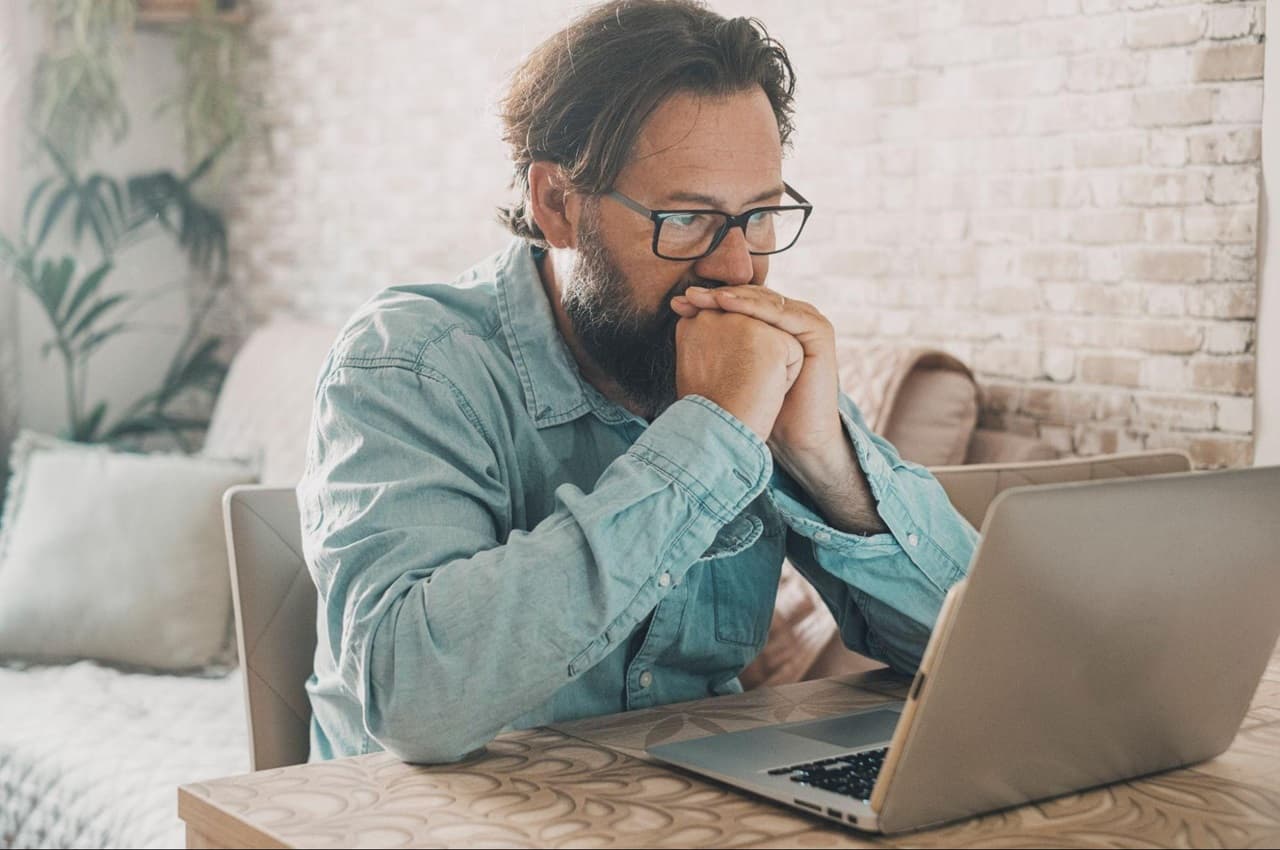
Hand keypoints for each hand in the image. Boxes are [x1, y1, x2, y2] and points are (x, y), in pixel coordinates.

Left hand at [672, 286, 888, 535]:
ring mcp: (806, 321)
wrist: (794, 436)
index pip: (740, 302)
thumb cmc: (760, 408)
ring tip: (707, 298)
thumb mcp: (731, 368)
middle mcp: (790, 319)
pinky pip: (782, 312)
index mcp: (773, 325)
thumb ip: (716, 342)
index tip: (679, 304)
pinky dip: (754, 306)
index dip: (711, 300)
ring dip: (734, 296)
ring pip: (765, 300)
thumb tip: (680, 318)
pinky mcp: (818, 331)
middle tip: (689, 295)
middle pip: (752, 296)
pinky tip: (728, 305)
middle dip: (718, 294)